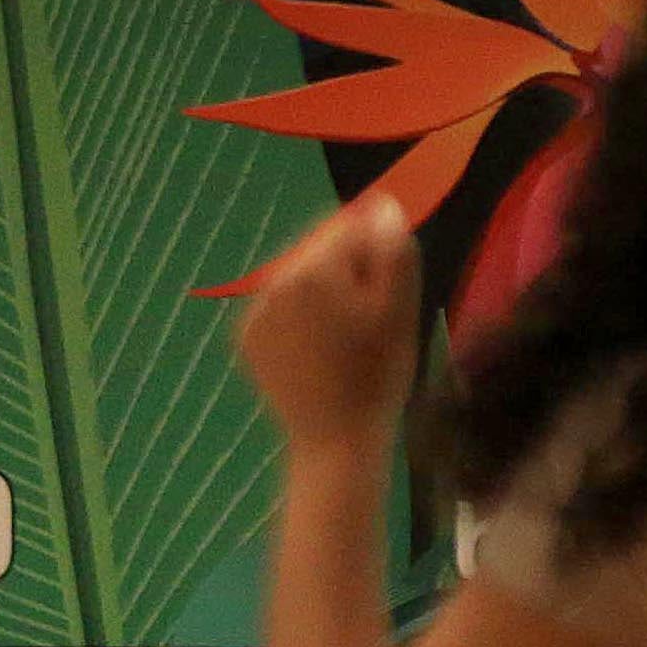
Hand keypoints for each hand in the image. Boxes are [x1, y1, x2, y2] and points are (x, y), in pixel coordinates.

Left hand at [236, 192, 423, 456]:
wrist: (335, 440)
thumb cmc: (377, 374)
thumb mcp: (401, 308)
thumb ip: (393, 248)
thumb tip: (382, 206)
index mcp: (312, 269)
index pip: (352, 227)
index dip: (377, 256)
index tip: (386, 296)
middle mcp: (273, 280)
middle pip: (320, 248)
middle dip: (347, 271)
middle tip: (366, 319)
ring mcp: (253, 309)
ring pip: (299, 275)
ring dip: (323, 290)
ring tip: (344, 335)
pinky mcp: (245, 335)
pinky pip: (279, 305)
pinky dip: (299, 315)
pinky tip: (318, 347)